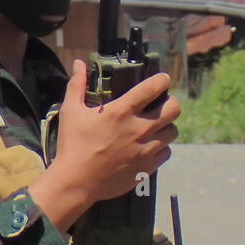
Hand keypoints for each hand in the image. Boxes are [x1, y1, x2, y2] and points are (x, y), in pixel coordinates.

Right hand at [28, 60, 180, 230]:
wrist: (76, 182)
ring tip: (156, 126)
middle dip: (170, 102)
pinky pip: (167, 152)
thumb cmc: (73, 144)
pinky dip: (162, 147)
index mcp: (122, 111)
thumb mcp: (71, 111)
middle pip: (174, 108)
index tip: (162, 79)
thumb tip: (78, 63)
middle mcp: (139, 128)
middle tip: (161, 104)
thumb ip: (76, 85)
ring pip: (173, 131)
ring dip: (166, 126)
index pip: (152, 88)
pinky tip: (150, 146)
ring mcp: (146, 148)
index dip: (162, 80)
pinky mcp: (148, 166)